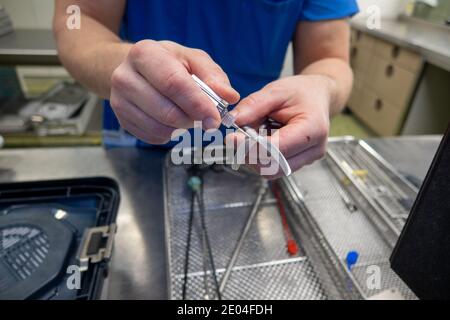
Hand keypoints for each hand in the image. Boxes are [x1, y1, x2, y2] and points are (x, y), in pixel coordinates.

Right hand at [110, 40, 238, 143]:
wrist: (137, 70)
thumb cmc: (170, 63)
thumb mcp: (193, 59)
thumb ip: (214, 76)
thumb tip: (229, 97)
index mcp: (144, 54)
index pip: (174, 84)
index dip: (198, 104)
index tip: (216, 119)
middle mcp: (125, 77)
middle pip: (167, 111)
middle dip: (192, 119)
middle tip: (205, 117)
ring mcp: (119, 101)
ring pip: (160, 128)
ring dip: (182, 128)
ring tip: (187, 115)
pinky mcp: (122, 120)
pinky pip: (153, 137)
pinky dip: (170, 134)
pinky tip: (172, 120)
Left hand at [229, 75, 333, 177]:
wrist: (317, 96)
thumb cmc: (301, 92)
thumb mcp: (276, 90)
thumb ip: (254, 105)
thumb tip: (233, 121)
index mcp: (313, 129)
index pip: (278, 149)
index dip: (251, 147)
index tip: (232, 138)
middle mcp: (313, 149)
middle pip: (273, 166)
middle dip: (249, 154)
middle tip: (235, 137)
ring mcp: (307, 159)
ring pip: (271, 170)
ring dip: (254, 156)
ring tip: (252, 134)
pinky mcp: (298, 163)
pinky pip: (273, 167)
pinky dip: (260, 156)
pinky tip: (260, 140)